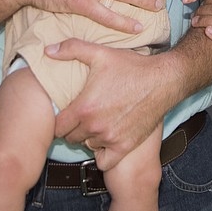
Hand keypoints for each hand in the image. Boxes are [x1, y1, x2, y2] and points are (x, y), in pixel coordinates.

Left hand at [46, 39, 168, 169]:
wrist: (163, 80)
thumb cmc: (131, 66)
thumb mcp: (100, 53)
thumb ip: (71, 49)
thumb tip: (48, 50)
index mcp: (84, 108)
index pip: (57, 126)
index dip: (60, 119)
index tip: (68, 111)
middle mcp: (94, 127)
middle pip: (71, 137)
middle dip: (73, 127)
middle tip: (83, 115)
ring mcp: (110, 139)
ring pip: (87, 145)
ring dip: (89, 137)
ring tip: (97, 122)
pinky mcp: (125, 146)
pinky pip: (104, 161)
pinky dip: (102, 153)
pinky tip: (106, 138)